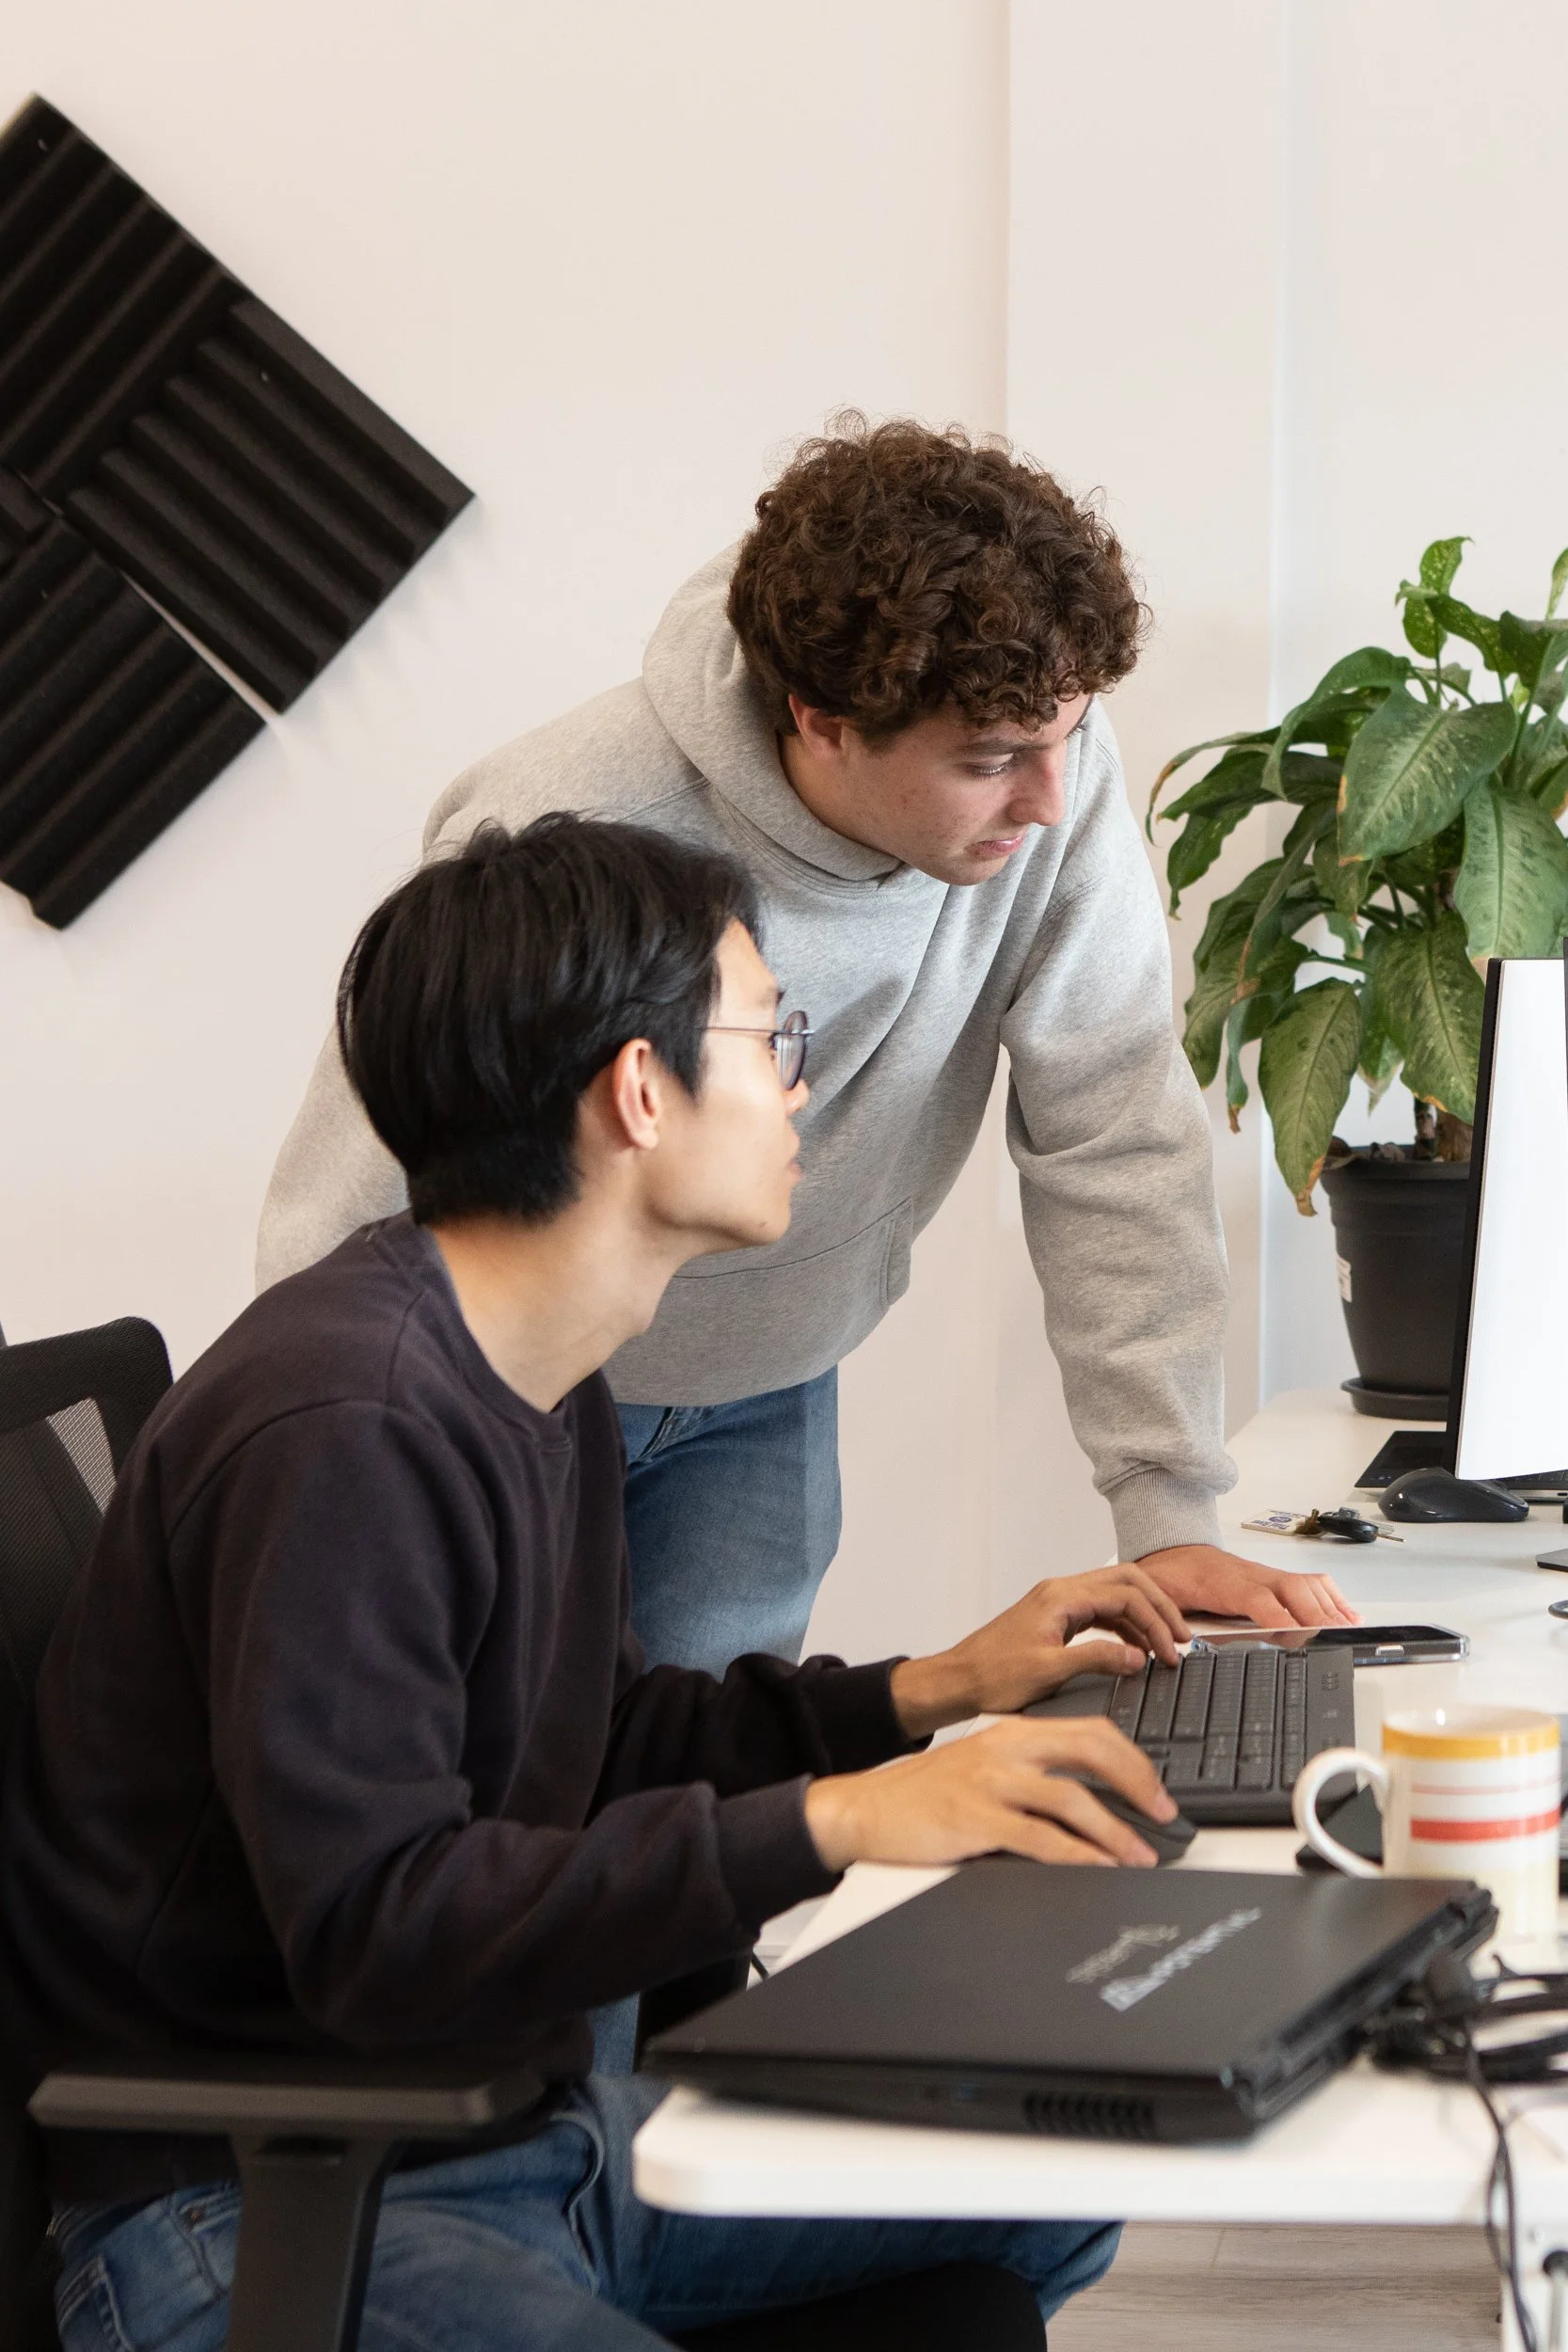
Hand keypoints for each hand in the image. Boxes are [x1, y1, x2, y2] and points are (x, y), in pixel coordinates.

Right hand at [804, 1716, 1177, 1873]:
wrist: (865, 1808)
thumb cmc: (925, 1794)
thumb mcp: (983, 1766)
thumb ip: (1032, 1773)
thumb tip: (1093, 1801)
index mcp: (1013, 1731)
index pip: (1090, 1730)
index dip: (1132, 1759)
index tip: (1155, 1789)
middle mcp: (1006, 1747)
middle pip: (1092, 1750)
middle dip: (1138, 1783)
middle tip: (1164, 1813)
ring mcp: (991, 1781)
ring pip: (1073, 1799)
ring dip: (1116, 1831)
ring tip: (1141, 1856)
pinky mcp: (977, 1818)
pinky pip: (1042, 1838)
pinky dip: (1079, 1856)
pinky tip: (1099, 1868)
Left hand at [889, 1564, 1188, 1737]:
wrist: (957, 1680)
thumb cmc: (992, 1676)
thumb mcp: (1048, 1671)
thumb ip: (1095, 1659)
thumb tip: (1137, 1656)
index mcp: (1060, 1597)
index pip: (1126, 1593)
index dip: (1155, 1620)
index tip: (1171, 1650)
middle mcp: (1060, 1592)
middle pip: (1126, 1582)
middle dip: (1158, 1607)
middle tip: (1181, 1637)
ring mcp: (1058, 1603)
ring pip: (1114, 1595)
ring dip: (1142, 1617)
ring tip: (1164, 1647)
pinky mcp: (1055, 1619)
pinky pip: (1100, 1612)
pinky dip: (1123, 1626)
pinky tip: (1135, 1649)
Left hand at [1137, 1543, 1358, 1627]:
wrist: (1172, 1555)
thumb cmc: (1169, 1581)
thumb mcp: (1162, 1604)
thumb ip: (1174, 1625)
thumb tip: (1181, 1647)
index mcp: (1219, 1583)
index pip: (1256, 1599)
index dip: (1279, 1617)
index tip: (1298, 1637)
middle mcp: (1249, 1576)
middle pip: (1291, 1589)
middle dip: (1315, 1614)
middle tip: (1334, 1638)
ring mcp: (1264, 1574)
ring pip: (1303, 1584)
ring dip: (1329, 1607)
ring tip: (1349, 1630)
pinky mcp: (1273, 1578)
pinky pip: (1307, 1583)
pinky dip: (1330, 1597)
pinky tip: (1345, 1613)